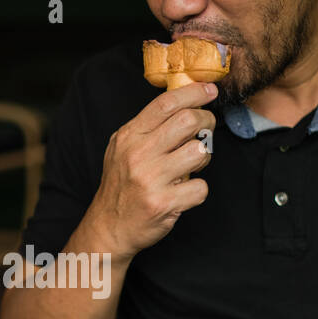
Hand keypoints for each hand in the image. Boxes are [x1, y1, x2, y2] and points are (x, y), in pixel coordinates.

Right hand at [85, 81, 217, 260]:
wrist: (109, 227)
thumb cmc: (121, 185)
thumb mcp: (122, 148)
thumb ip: (147, 127)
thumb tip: (183, 102)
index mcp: (129, 136)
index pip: (166, 103)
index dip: (193, 93)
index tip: (209, 91)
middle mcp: (138, 155)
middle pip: (188, 121)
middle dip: (206, 122)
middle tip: (206, 130)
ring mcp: (151, 180)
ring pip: (200, 153)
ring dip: (203, 158)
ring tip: (191, 165)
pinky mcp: (164, 204)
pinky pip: (201, 188)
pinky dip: (197, 190)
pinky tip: (184, 192)